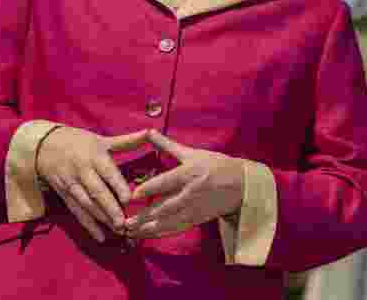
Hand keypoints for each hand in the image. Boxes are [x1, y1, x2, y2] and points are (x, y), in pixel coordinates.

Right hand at [36, 127, 150, 242]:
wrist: (43, 146)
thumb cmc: (80, 142)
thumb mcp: (102, 139)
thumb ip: (127, 141)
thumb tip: (151, 132)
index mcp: (94, 156)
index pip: (107, 172)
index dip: (117, 186)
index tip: (128, 199)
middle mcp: (83, 172)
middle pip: (96, 192)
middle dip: (109, 208)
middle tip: (123, 222)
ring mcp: (72, 185)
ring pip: (86, 204)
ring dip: (101, 219)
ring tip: (116, 230)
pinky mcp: (64, 195)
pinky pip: (77, 212)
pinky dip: (88, 225)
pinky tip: (100, 236)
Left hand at [124, 130, 243, 238]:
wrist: (242, 184)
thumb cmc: (217, 164)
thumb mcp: (194, 153)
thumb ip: (167, 145)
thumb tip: (148, 132)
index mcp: (191, 172)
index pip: (167, 182)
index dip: (149, 189)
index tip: (132, 196)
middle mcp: (193, 192)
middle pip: (166, 206)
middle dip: (144, 216)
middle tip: (125, 222)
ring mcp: (196, 207)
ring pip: (170, 221)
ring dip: (149, 228)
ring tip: (130, 232)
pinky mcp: (199, 218)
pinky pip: (177, 228)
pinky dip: (161, 233)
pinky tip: (146, 235)